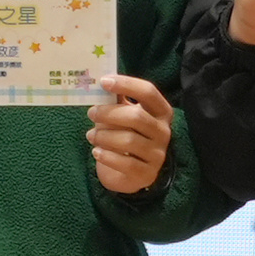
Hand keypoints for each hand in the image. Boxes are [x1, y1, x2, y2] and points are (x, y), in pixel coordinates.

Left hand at [86, 73, 173, 196]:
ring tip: (91, 135)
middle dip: (109, 113)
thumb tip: (100, 82)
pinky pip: (125, 163)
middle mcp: (164, 132)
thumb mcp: (122, 116)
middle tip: (91, 112)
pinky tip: (96, 152)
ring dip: (103, 136)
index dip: (126, 84)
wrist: (127, 173)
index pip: (148, 92)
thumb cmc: (124, 136)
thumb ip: (116, 100)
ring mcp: (157, 154)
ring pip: (129, 140)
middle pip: (136, 116)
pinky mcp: (147, 174)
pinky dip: (106, 155)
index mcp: (161, 112)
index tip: (103, 81)